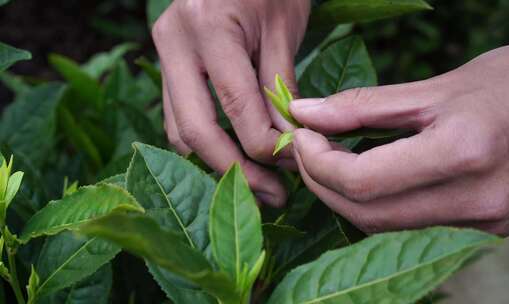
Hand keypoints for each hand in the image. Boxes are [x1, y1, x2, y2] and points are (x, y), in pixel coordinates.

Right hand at [152, 0, 310, 206]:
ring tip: (256, 184)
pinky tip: (234, 157)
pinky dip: (206, 143)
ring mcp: (164, 55)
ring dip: (216, 163)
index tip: (295, 165)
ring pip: (180, 130)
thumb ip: (280, 87)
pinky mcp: (168, 66)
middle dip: (234, 171)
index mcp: (207, 27)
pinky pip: (180, 117)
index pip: (236, 107)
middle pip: (195, 130)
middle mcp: (174, 42)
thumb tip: (285, 144)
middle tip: (271, 197)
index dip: (266, 146)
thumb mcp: (285, 28)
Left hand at [290, 41, 508, 234]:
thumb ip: (362, 106)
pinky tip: (368, 175)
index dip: (317, 161)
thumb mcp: (436, 87)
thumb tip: (304, 112)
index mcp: (464, 153)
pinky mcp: (486, 230)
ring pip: (385, 226)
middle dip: (322, 182)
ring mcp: (484, 222)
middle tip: (305, 146)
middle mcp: (477, 199)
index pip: (362, 181)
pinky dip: (378, 204)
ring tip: (330, 158)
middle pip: (366, 214)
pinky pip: (411, 226)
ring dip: (346, 196)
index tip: (299, 134)